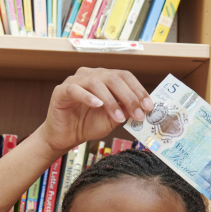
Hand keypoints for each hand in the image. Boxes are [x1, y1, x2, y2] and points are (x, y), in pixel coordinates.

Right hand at [37, 68, 153, 154]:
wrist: (66, 136)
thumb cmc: (88, 125)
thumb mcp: (112, 120)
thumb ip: (125, 111)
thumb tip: (142, 107)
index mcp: (105, 78)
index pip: (125, 77)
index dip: (138, 90)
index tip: (149, 106)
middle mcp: (91, 75)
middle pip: (113, 78)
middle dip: (129, 97)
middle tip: (138, 114)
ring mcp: (75, 81)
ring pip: (97, 82)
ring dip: (111, 101)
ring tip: (118, 118)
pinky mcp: (62, 91)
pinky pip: (76, 90)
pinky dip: (88, 97)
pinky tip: (98, 105)